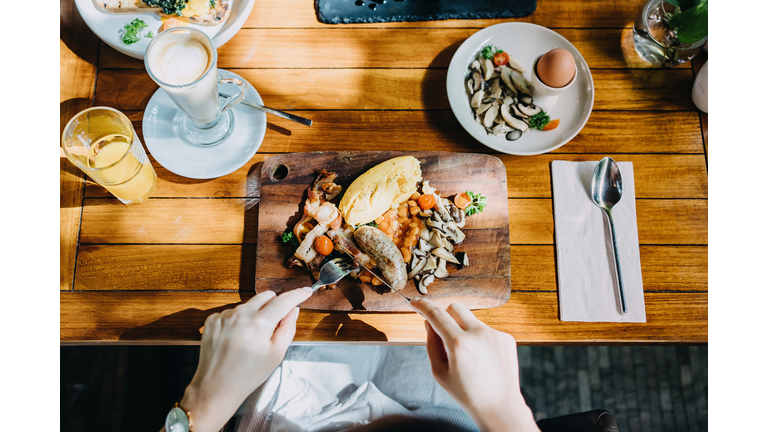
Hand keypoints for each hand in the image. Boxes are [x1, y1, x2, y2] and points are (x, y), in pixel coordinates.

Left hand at [179, 288, 311, 431]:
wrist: (216, 388)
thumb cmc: (247, 375)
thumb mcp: (276, 354)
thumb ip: (288, 328)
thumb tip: (293, 310)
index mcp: (259, 324)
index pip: (283, 301)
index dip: (298, 294)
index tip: (306, 291)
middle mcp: (240, 315)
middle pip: (266, 296)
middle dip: (274, 305)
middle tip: (274, 324)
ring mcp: (224, 316)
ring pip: (249, 304)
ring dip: (255, 314)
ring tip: (251, 338)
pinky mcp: (212, 320)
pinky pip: (232, 312)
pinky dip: (238, 321)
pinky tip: (236, 338)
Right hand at [410, 298, 538, 431]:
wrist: (499, 406)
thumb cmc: (468, 393)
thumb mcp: (439, 372)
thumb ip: (431, 343)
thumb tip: (429, 322)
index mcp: (459, 343)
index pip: (436, 314)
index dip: (423, 306)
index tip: (416, 302)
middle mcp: (478, 334)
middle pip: (455, 307)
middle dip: (445, 315)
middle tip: (444, 331)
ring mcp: (495, 334)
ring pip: (472, 320)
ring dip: (465, 330)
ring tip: (469, 356)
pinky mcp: (506, 338)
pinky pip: (486, 330)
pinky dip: (480, 339)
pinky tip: (483, 358)